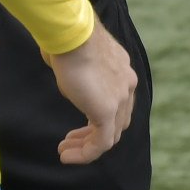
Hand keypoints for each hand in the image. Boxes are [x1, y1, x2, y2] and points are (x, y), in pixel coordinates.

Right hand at [43, 27, 138, 165]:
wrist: (70, 33)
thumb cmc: (66, 37)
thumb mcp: (75, 55)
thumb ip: (77, 67)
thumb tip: (62, 65)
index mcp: (122, 71)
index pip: (118, 103)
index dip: (99, 117)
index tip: (77, 123)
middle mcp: (127, 85)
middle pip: (117, 121)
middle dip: (92, 134)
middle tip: (69, 140)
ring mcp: (120, 99)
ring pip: (110, 135)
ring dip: (86, 146)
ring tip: (65, 152)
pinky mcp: (106, 111)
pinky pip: (101, 143)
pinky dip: (85, 153)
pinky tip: (67, 156)